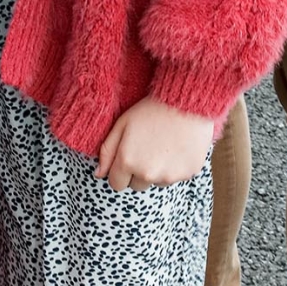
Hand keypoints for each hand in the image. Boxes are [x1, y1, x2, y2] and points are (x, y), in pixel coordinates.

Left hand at [96, 97, 212, 191]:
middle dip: (139, 171)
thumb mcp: (123, 123)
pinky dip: (176, 166)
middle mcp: (147, 173)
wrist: (186, 100)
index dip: (120, 171)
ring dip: (158, 170)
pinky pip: (176, 177)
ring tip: (164, 144)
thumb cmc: (152, 109)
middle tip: (147, 147)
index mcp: (127, 161)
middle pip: (137, 185)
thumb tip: (98, 174)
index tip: (128, 156)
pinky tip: (178, 146)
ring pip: (157, 182)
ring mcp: (169, 176)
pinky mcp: (188, 174)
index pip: (116, 184)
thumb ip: (107, 150)